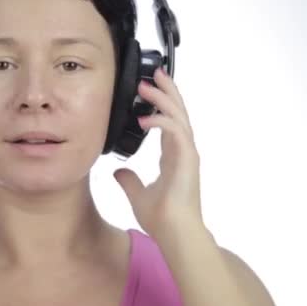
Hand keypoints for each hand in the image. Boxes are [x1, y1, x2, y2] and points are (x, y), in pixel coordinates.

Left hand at [113, 68, 201, 233]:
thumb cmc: (162, 217)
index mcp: (174, 156)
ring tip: (147, 85)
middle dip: (167, 90)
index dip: (161, 104)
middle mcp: (183, 151)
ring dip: (163, 98)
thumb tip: (118, 171)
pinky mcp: (188, 158)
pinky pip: (176, 131)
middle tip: (155, 73)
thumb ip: (130, 181)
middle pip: (178, 112)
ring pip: (179, 115)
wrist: (174, 232)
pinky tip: (144, 118)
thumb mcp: (138, 194)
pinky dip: (161, 121)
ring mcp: (187, 153)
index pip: (170, 122)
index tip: (149, 89)